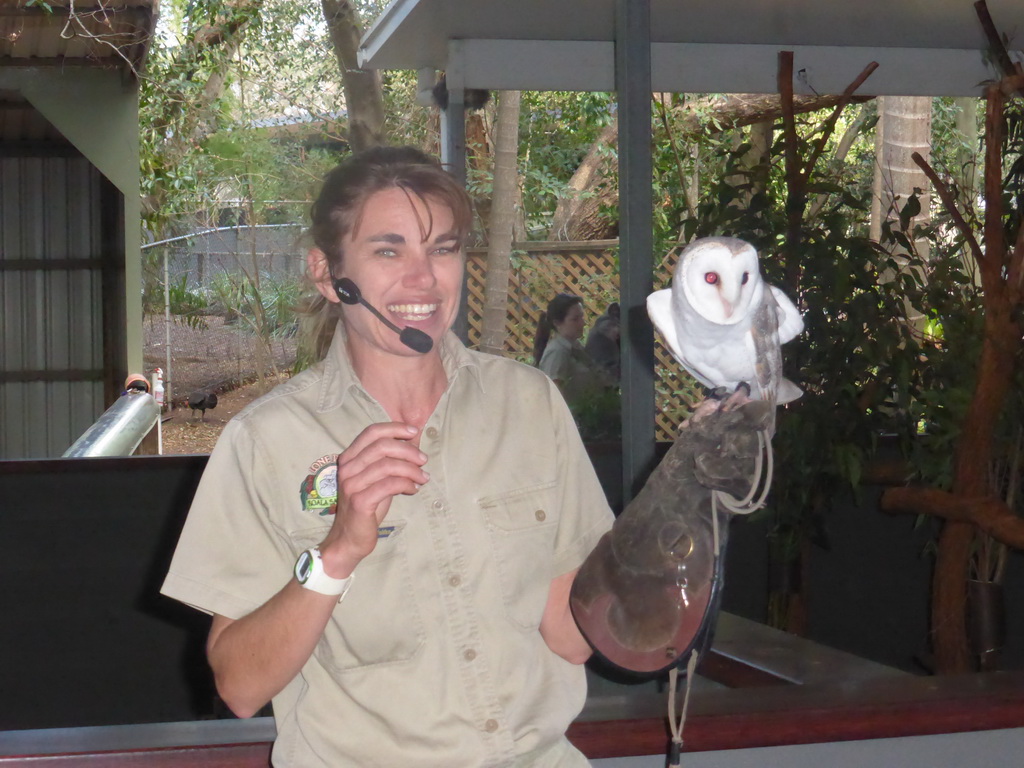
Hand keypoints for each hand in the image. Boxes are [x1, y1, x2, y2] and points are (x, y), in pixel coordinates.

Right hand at [318, 422, 427, 576]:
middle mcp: (347, 469)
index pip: (371, 432)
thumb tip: (413, 444)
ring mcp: (351, 485)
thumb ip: (388, 461)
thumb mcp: (376, 479)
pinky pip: (389, 485)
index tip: (414, 432)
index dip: (394, 428)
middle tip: (423, 460)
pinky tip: (413, 490)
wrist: (349, 538)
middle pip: (382, 446)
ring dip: (411, 470)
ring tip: (423, 478)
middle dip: (408, 450)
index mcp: (349, 458)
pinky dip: (406, 485)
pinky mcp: (360, 501)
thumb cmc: (367, 506)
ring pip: (388, 466)